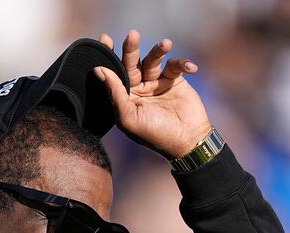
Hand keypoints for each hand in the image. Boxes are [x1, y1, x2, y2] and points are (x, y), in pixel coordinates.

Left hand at [94, 30, 212, 159]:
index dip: (108, 55)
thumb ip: (115, 93)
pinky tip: (190, 68)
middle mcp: (138, 88)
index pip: (113, 73)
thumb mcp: (129, 117)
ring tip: (166, 44)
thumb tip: (99, 70)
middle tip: (132, 35)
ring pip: (153, 60)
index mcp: (124, 97)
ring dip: (159, 51)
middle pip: (131, 62)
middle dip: (131, 48)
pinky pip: (175, 66)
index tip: (104, 39)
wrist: (187, 141)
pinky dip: (182, 64)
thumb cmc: (155, 134)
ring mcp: (156, 83)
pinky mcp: (175, 81)